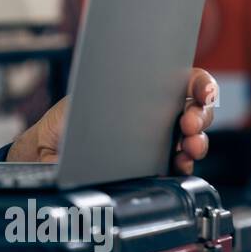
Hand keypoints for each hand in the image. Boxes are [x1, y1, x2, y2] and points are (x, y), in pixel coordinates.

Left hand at [7, 68, 217, 175]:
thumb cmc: (67, 118)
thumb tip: (132, 89)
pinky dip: (185, 166)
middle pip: (198, 112)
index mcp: (147, 91)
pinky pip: (179, 168)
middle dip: (202, 116)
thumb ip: (114, 90)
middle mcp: (158, 115)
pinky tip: (180, 164)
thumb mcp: (87, 95)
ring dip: (199, 143)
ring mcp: (158, 142)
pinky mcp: (152, 168)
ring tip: (189, 146)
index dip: (201, 85)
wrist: (47, 150)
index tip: (203, 92)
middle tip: (189, 123)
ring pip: (194, 140)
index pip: (186, 82)